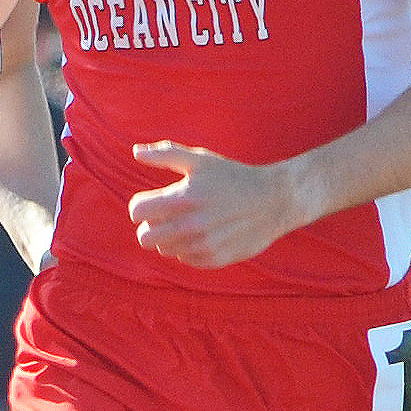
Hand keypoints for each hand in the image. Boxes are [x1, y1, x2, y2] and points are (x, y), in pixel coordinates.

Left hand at [125, 142, 303, 271]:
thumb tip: (135, 151)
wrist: (274, 200)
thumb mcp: (201, 159)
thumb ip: (166, 154)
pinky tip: (203, 233)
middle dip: (150, 226)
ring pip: (164, 250)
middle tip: (164, 217)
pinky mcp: (214, 259)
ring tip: (188, 222)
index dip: (140, 206)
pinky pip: (185, 259)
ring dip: (170, 238)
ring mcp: (203, 245)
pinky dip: (188, 248)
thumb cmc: (232, 176)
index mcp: (183, 198)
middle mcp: (191, 225)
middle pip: (144, 238)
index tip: (151, 202)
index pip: (137, 212)